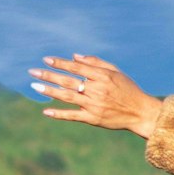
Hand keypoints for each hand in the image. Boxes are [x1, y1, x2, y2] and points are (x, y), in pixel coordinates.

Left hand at [29, 53, 162, 137]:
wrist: (141, 112)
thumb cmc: (128, 90)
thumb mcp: (116, 72)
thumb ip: (96, 63)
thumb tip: (74, 56)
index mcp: (103, 77)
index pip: (77, 67)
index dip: (60, 63)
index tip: (46, 59)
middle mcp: (97, 90)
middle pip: (68, 81)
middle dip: (49, 75)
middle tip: (32, 72)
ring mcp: (94, 105)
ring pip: (67, 97)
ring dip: (49, 91)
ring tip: (34, 86)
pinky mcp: (93, 118)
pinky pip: (73, 116)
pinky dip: (59, 114)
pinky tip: (46, 111)